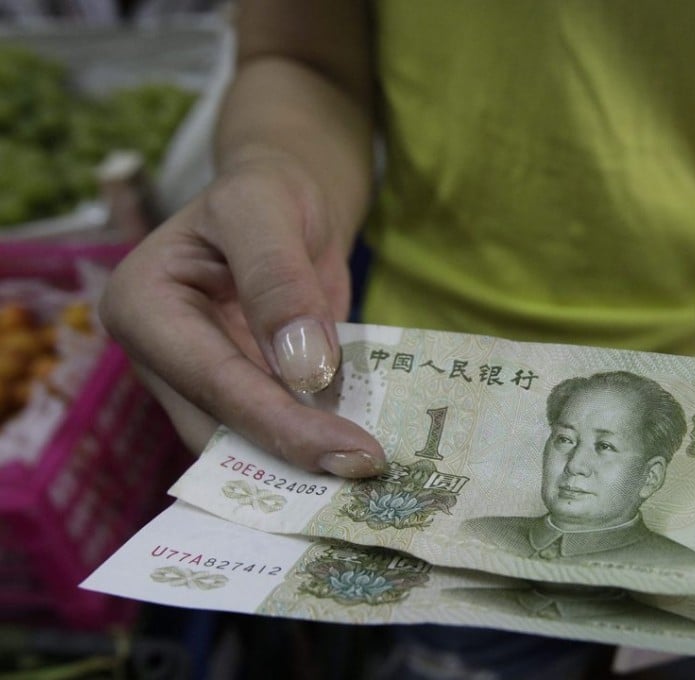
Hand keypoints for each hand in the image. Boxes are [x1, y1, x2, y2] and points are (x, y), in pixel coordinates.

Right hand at [100, 154, 385, 476]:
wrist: (284, 197)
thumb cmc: (267, 191)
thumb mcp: (268, 209)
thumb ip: (280, 282)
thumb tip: (304, 371)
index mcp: (143, 306)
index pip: (214, 380)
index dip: (280, 423)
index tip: (351, 453)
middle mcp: (159, 356)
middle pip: (222, 427)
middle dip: (292, 456)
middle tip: (366, 478)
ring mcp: (195, 381)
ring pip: (243, 444)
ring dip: (302, 463)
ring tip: (367, 479)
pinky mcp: (236, 394)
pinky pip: (270, 430)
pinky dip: (312, 444)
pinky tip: (358, 457)